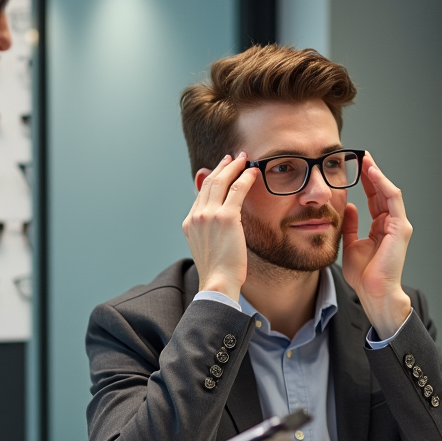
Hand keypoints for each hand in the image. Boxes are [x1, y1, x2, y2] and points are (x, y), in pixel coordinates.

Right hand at [183, 153, 260, 301]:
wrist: (217, 282)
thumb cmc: (217, 271)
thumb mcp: (207, 248)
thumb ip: (209, 232)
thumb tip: (220, 227)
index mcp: (189, 223)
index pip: (200, 193)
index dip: (212, 178)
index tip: (222, 169)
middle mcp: (196, 216)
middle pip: (209, 183)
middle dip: (222, 167)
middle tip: (233, 158)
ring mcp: (208, 215)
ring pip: (221, 181)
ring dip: (234, 167)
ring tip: (244, 159)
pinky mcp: (225, 217)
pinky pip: (237, 190)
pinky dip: (245, 177)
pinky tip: (253, 171)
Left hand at [341, 155, 412, 338]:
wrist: (374, 293)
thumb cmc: (364, 275)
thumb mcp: (351, 244)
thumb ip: (350, 225)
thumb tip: (348, 207)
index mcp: (381, 227)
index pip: (374, 197)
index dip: (365, 181)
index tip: (355, 166)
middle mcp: (392, 223)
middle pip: (382, 191)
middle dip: (372, 172)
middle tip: (361, 155)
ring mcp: (398, 225)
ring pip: (389, 192)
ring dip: (378, 175)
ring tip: (366, 159)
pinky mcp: (401, 228)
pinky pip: (393, 200)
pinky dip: (384, 185)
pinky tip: (373, 173)